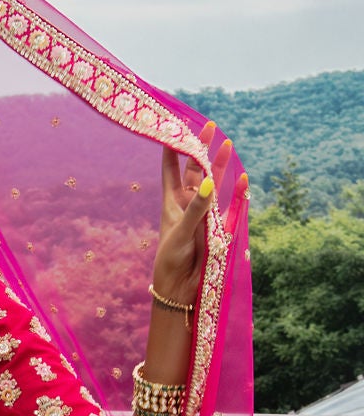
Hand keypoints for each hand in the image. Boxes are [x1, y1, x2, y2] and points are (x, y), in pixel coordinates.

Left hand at [152, 122, 231, 304]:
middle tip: (209, 126)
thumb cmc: (172, 259)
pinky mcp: (219, 227)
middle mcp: (188, 204)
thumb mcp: (181, 232)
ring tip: (227, 143)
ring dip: (221, 165)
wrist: (181, 288)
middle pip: (196, 170)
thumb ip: (196, 208)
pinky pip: (232, 205)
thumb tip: (210, 183)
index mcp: (172, 202)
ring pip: (214, 183)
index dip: (172, 150)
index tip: (172, 128)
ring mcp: (205, 214)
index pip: (170, 169)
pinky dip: (239, 192)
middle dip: (201, 149)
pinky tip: (245, 179)